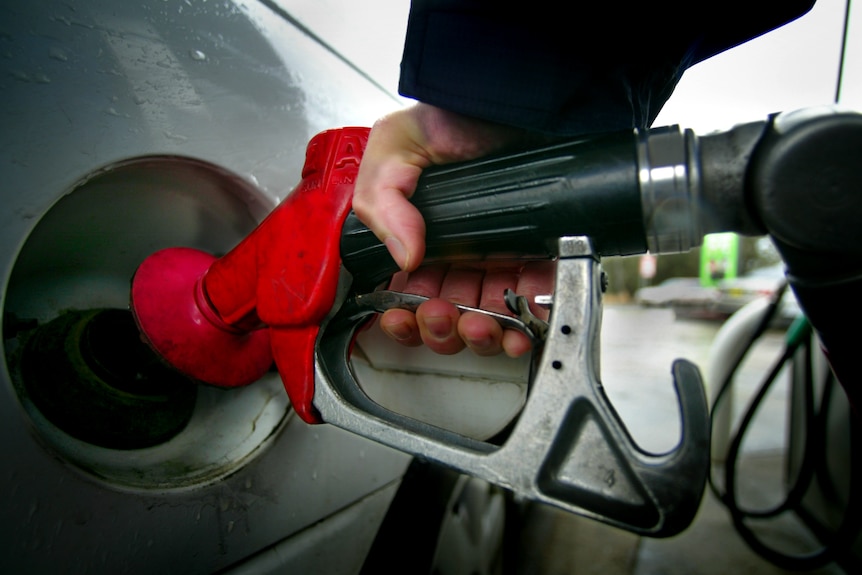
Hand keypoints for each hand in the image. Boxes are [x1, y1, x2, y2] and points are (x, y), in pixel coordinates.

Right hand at [353, 103, 553, 356]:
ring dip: (482, 336)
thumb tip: (404, 257)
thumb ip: (384, 200)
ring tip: (483, 324)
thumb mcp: (397, 146)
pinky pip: (533, 304)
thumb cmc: (455, 115)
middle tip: (444, 315)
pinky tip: (522, 329)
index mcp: (418, 236)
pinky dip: (528, 325)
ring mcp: (498, 258)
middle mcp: (457, 252)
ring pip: (487, 319)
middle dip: (442, 330)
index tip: (404, 319)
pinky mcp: (538, 257)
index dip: (402, 316)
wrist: (514, 97)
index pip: (405, 292)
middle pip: (445, 316)